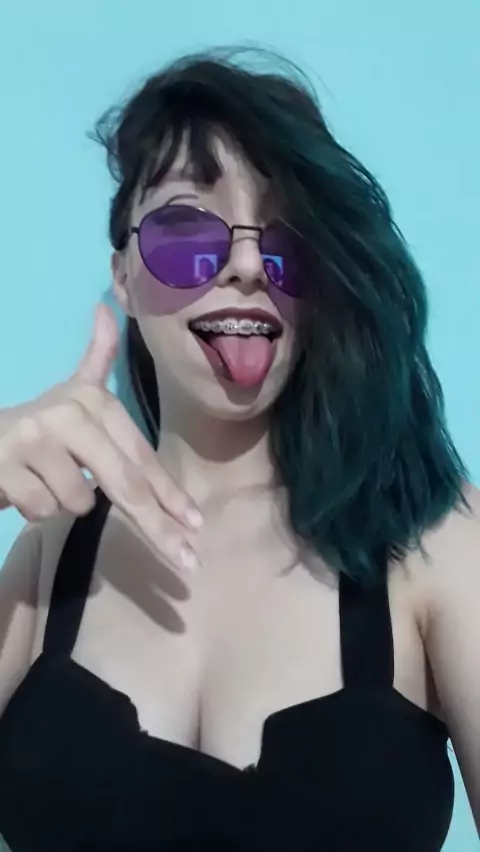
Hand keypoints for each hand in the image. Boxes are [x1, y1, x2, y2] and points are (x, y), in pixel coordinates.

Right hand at [0, 304, 201, 573]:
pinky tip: (20, 485)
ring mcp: (36, 439)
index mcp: (92, 401)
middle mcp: (68, 414)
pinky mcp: (6, 465)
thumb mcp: (68, 391)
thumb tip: (106, 306)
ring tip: (43, 478)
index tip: (197, 527)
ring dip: (63, 503)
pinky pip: (43, 510)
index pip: (141, 457)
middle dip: (158, 529)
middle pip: (125, 485)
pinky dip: (35, 508)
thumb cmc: (36, 425)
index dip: (171, 495)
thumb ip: (96, 357)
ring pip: (78, 502)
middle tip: (187, 564)